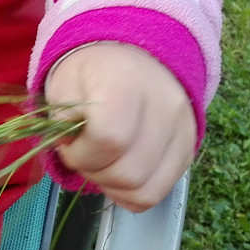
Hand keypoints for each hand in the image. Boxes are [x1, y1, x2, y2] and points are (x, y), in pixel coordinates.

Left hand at [44, 42, 195, 212]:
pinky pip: (158, 192)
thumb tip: (71, 146)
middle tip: (85, 153)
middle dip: (94, 172)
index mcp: (128, 85)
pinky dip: (131, 193)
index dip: (80, 153)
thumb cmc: (92, 74)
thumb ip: (60, 119)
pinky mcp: (188, 150)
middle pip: (127, 173)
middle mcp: (165, 108)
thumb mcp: (63, 84)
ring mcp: (183, 131)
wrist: (134, 57)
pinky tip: (118, 172)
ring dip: (112, 186)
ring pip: (144, 190)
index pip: (109, 140)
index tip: (70, 142)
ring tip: (102, 162)